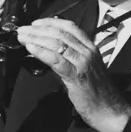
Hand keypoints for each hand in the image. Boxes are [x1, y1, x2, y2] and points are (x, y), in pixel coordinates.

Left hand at [16, 18, 130, 131]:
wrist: (108, 109)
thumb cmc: (96, 92)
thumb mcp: (84, 68)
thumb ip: (69, 58)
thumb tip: (49, 51)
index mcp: (90, 47)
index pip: (70, 27)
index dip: (50, 22)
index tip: (36, 23)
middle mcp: (87, 51)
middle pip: (60, 33)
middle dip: (38, 29)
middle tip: (23, 29)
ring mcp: (83, 62)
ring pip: (56, 43)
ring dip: (36, 38)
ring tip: (23, 37)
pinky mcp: (76, 75)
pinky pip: (55, 59)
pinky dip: (41, 51)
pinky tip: (30, 48)